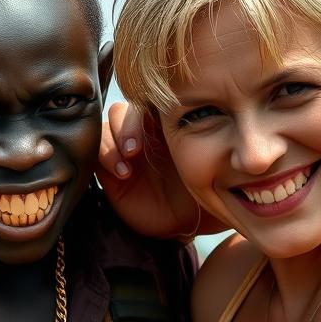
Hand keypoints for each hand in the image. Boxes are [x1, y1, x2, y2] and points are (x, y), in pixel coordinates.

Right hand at [97, 102, 226, 239]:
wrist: (188, 221)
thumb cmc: (207, 188)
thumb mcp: (215, 160)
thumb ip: (216, 138)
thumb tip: (225, 123)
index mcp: (166, 122)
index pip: (149, 100)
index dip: (149, 105)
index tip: (157, 124)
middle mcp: (144, 131)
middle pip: (126, 110)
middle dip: (128, 125)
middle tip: (137, 149)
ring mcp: (124, 148)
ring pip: (108, 125)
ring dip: (115, 139)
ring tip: (129, 162)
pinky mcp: (109, 169)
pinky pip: (95, 152)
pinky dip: (105, 156)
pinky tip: (123, 173)